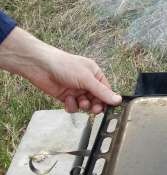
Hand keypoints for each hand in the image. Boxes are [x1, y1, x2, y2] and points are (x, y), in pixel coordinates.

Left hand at [0, 28, 121, 113]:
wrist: (40, 66)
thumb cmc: (65, 66)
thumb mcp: (87, 79)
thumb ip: (102, 92)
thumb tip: (118, 100)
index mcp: (95, 75)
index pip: (106, 91)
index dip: (107, 100)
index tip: (107, 108)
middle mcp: (87, 83)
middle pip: (97, 100)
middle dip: (95, 105)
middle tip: (94, 109)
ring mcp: (76, 90)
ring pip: (86, 105)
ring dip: (83, 105)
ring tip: (79, 101)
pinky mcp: (66, 97)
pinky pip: (74, 107)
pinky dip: (71, 105)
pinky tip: (67, 99)